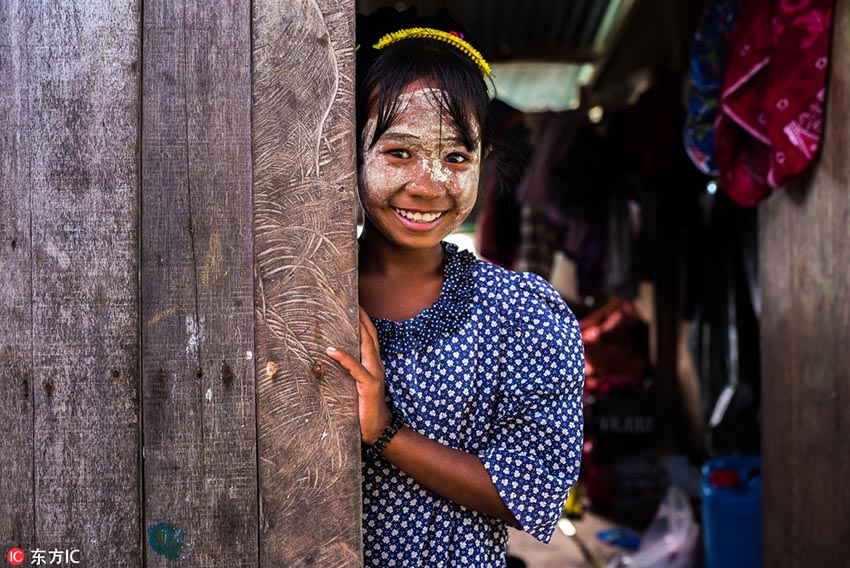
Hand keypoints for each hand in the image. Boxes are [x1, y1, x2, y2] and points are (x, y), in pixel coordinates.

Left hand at [326, 306, 391, 444]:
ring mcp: (375, 374)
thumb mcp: (356, 385)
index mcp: (373, 364)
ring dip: (357, 329)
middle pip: (370, 335)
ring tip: (346, 316)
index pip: (371, 337)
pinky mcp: (369, 385)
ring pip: (367, 346)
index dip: (365, 320)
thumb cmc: (363, 407)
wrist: (378, 428)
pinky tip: (331, 350)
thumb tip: (329, 358)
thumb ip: (349, 371)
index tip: (356, 304)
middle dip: (362, 317)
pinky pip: (356, 368)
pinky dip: (344, 357)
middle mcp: (376, 365)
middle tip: (353, 301)